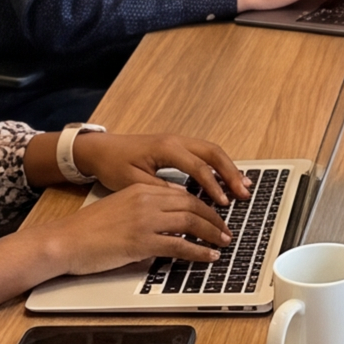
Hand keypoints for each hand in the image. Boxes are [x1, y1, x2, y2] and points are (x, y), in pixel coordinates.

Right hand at [47, 176, 239, 278]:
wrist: (65, 240)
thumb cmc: (87, 230)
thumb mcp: (120, 209)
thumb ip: (144, 210)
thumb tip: (168, 223)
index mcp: (140, 189)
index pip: (182, 193)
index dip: (203, 204)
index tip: (215, 214)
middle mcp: (145, 199)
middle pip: (191, 204)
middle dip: (213, 218)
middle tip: (226, 230)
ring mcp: (144, 220)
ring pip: (190, 222)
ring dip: (211, 233)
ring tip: (223, 242)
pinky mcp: (140, 242)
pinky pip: (179, 245)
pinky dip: (198, 251)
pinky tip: (207, 256)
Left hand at [71, 130, 248, 212]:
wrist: (99, 150)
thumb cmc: (113, 164)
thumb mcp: (133, 182)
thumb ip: (160, 190)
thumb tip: (184, 201)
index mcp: (166, 148)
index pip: (197, 166)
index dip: (212, 185)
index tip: (223, 202)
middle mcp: (176, 140)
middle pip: (212, 152)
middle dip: (230, 172)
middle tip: (244, 192)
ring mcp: (178, 141)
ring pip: (211, 151)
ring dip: (228, 168)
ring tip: (242, 186)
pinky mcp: (176, 147)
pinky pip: (204, 153)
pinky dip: (218, 165)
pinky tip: (225, 179)